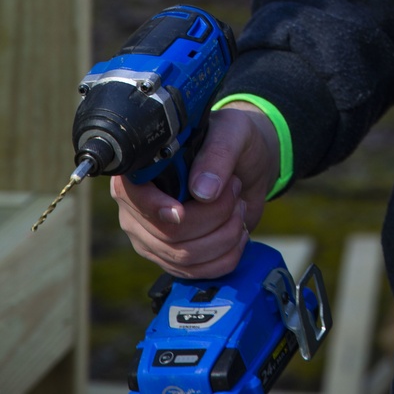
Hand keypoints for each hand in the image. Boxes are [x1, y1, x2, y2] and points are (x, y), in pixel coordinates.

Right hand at [111, 102, 280, 277]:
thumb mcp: (232, 132)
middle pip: (167, 234)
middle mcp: (138, 209)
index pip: (130, 196)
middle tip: (234, 188)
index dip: (155, 208)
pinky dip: (227, 255)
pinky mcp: (174, 260)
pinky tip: (239, 232)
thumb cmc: (233, 141)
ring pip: (184, 257)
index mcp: (142, 171)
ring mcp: (154, 239)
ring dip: (224, 234)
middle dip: (213, 215)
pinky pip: (198, 273)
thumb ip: (218, 154)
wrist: (250, 165)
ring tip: (238, 206)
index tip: (183, 211)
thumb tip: (203, 191)